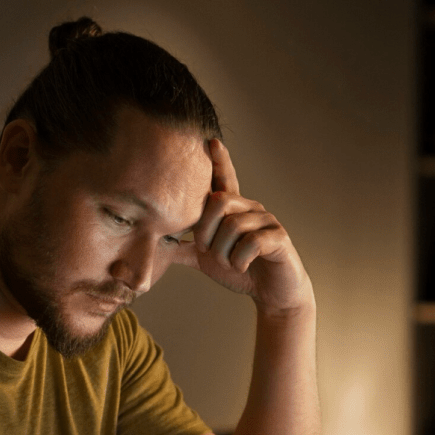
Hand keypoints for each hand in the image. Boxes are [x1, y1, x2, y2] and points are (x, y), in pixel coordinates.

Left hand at [176, 140, 313, 317]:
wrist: (272, 293)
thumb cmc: (242, 271)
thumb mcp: (207, 260)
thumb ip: (185, 249)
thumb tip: (156, 244)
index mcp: (233, 210)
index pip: (225, 180)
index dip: (219, 161)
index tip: (211, 141)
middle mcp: (250, 209)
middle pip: (218, 201)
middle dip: (205, 230)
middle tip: (206, 250)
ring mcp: (266, 221)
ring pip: (233, 225)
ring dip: (223, 252)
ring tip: (228, 264)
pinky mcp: (278, 238)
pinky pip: (251, 242)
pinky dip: (239, 260)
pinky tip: (242, 266)